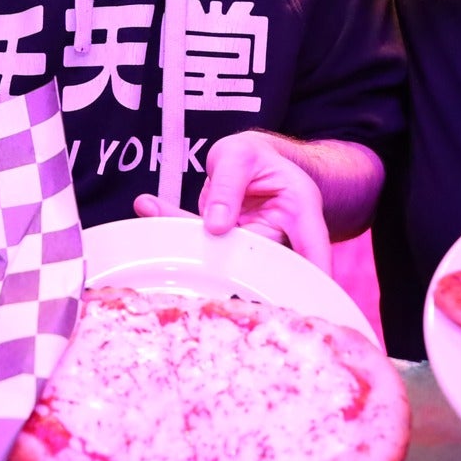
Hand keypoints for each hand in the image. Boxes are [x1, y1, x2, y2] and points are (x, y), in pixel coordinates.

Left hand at [132, 131, 331, 270]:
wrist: (243, 162)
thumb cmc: (252, 156)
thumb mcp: (239, 155)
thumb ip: (228, 185)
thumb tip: (216, 227)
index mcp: (299, 209)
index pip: (314, 250)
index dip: (314, 280)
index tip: (307, 305)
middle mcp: (281, 236)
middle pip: (265, 267)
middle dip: (238, 279)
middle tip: (206, 282)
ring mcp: (254, 249)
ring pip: (227, 263)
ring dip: (194, 255)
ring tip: (157, 220)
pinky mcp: (228, 253)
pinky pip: (203, 253)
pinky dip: (176, 239)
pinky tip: (146, 206)